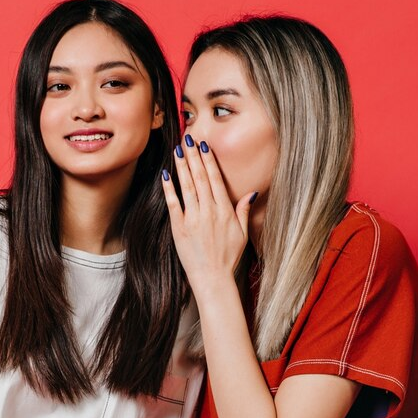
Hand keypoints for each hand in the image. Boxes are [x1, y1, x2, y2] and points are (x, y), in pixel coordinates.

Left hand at [162, 135, 256, 295]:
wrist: (213, 278)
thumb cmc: (228, 257)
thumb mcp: (242, 233)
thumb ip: (243, 211)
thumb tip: (251, 193)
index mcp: (225, 210)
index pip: (215, 179)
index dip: (209, 160)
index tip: (204, 146)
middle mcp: (209, 211)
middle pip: (200, 177)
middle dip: (193, 156)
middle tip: (188, 138)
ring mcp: (194, 219)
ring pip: (187, 186)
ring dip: (182, 166)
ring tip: (177, 150)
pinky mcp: (180, 228)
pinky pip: (174, 203)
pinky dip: (169, 188)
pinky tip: (165, 174)